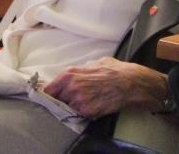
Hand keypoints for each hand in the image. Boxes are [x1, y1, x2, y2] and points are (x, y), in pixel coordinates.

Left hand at [44, 57, 166, 118]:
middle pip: (56, 100)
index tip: (52, 96)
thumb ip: (80, 70)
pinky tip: (94, 106)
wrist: (130, 83)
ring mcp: (78, 101)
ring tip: (86, 102)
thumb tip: (76, 74)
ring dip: (73, 107)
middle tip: (71, 99)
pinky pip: (80, 114)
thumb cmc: (114, 71)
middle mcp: (70, 88)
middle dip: (62, 100)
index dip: (50, 94)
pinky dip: (84, 113)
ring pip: (68, 108)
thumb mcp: (93, 63)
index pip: (48, 89)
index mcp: (68, 74)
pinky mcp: (88, 112)